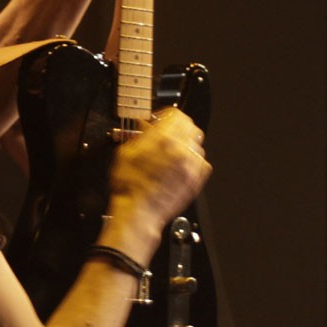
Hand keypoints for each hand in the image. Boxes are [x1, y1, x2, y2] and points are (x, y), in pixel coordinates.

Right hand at [108, 108, 209, 231]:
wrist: (138, 212)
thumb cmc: (129, 187)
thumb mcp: (125, 153)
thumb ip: (139, 135)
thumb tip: (145, 126)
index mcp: (163, 139)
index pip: (176, 114)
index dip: (166, 115)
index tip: (159, 120)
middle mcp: (181, 150)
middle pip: (190, 126)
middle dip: (178, 127)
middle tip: (166, 132)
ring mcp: (191, 166)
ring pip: (197, 144)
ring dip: (185, 143)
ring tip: (171, 150)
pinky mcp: (196, 180)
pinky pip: (201, 162)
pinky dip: (192, 160)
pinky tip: (178, 165)